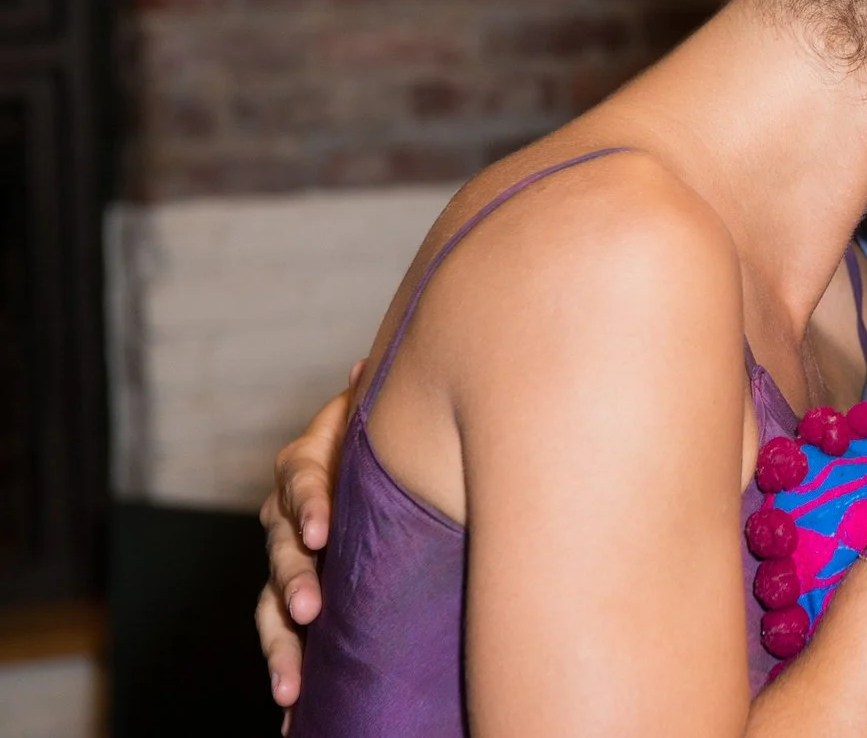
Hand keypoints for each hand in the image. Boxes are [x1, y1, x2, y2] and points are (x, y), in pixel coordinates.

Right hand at [255, 360, 358, 714]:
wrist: (393, 461)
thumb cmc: (391, 433)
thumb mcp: (385, 413)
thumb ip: (374, 399)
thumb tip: (365, 365)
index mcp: (313, 462)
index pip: (301, 478)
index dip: (309, 502)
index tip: (319, 529)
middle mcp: (292, 513)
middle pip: (281, 549)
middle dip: (295, 582)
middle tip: (311, 609)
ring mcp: (291, 561)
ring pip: (272, 604)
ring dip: (280, 646)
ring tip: (291, 687)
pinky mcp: (297, 601)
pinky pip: (282, 638)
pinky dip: (288, 673)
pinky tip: (293, 713)